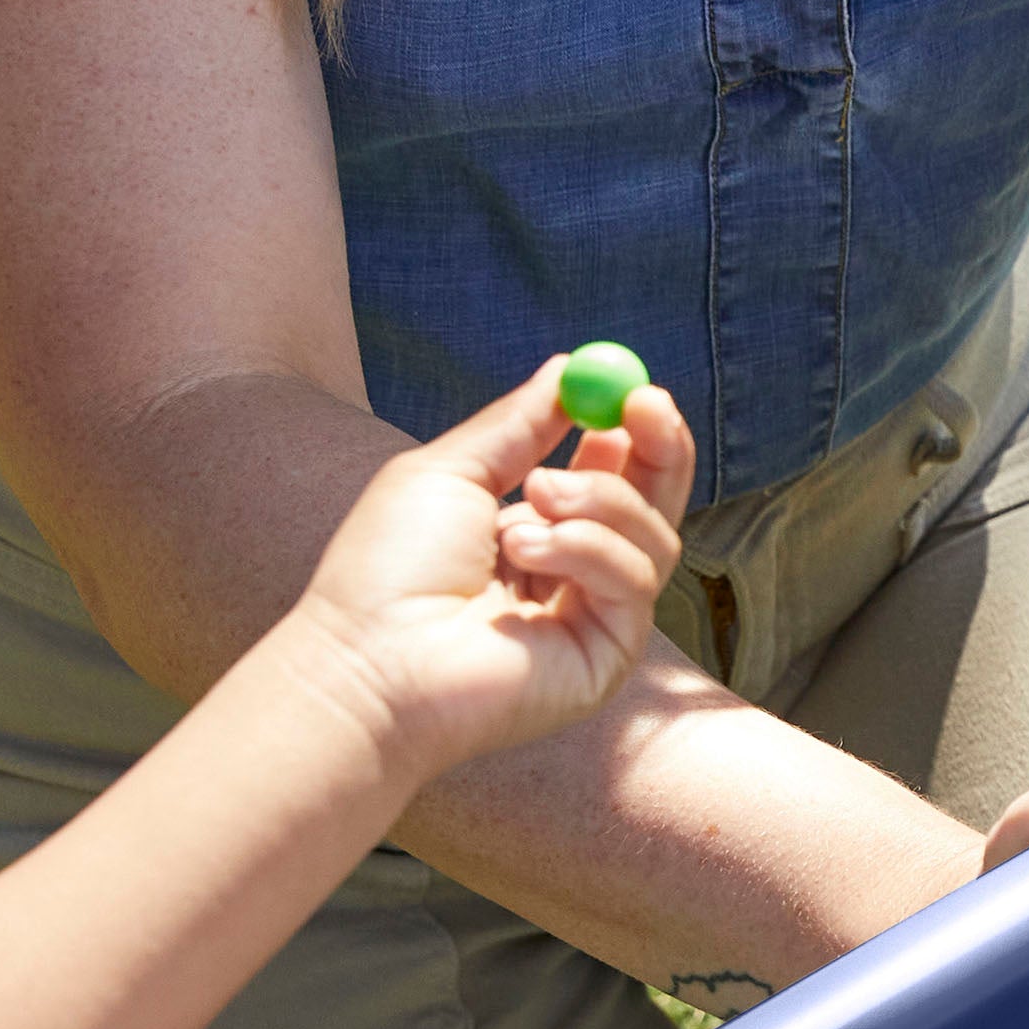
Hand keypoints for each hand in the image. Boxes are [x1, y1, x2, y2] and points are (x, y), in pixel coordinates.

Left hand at [283, 358, 694, 783]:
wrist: (370, 660)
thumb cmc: (387, 571)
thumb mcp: (451, 473)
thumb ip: (517, 425)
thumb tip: (567, 369)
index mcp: (533, 534)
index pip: (612, 479)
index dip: (632, 433)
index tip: (635, 389)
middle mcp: (572, 578)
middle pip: (654, 508)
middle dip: (659, 452)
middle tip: (648, 404)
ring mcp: (594, 619)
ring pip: (650, 538)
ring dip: (595, 502)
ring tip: (524, 507)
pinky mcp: (609, 655)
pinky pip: (634, 580)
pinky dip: (586, 551)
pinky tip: (523, 553)